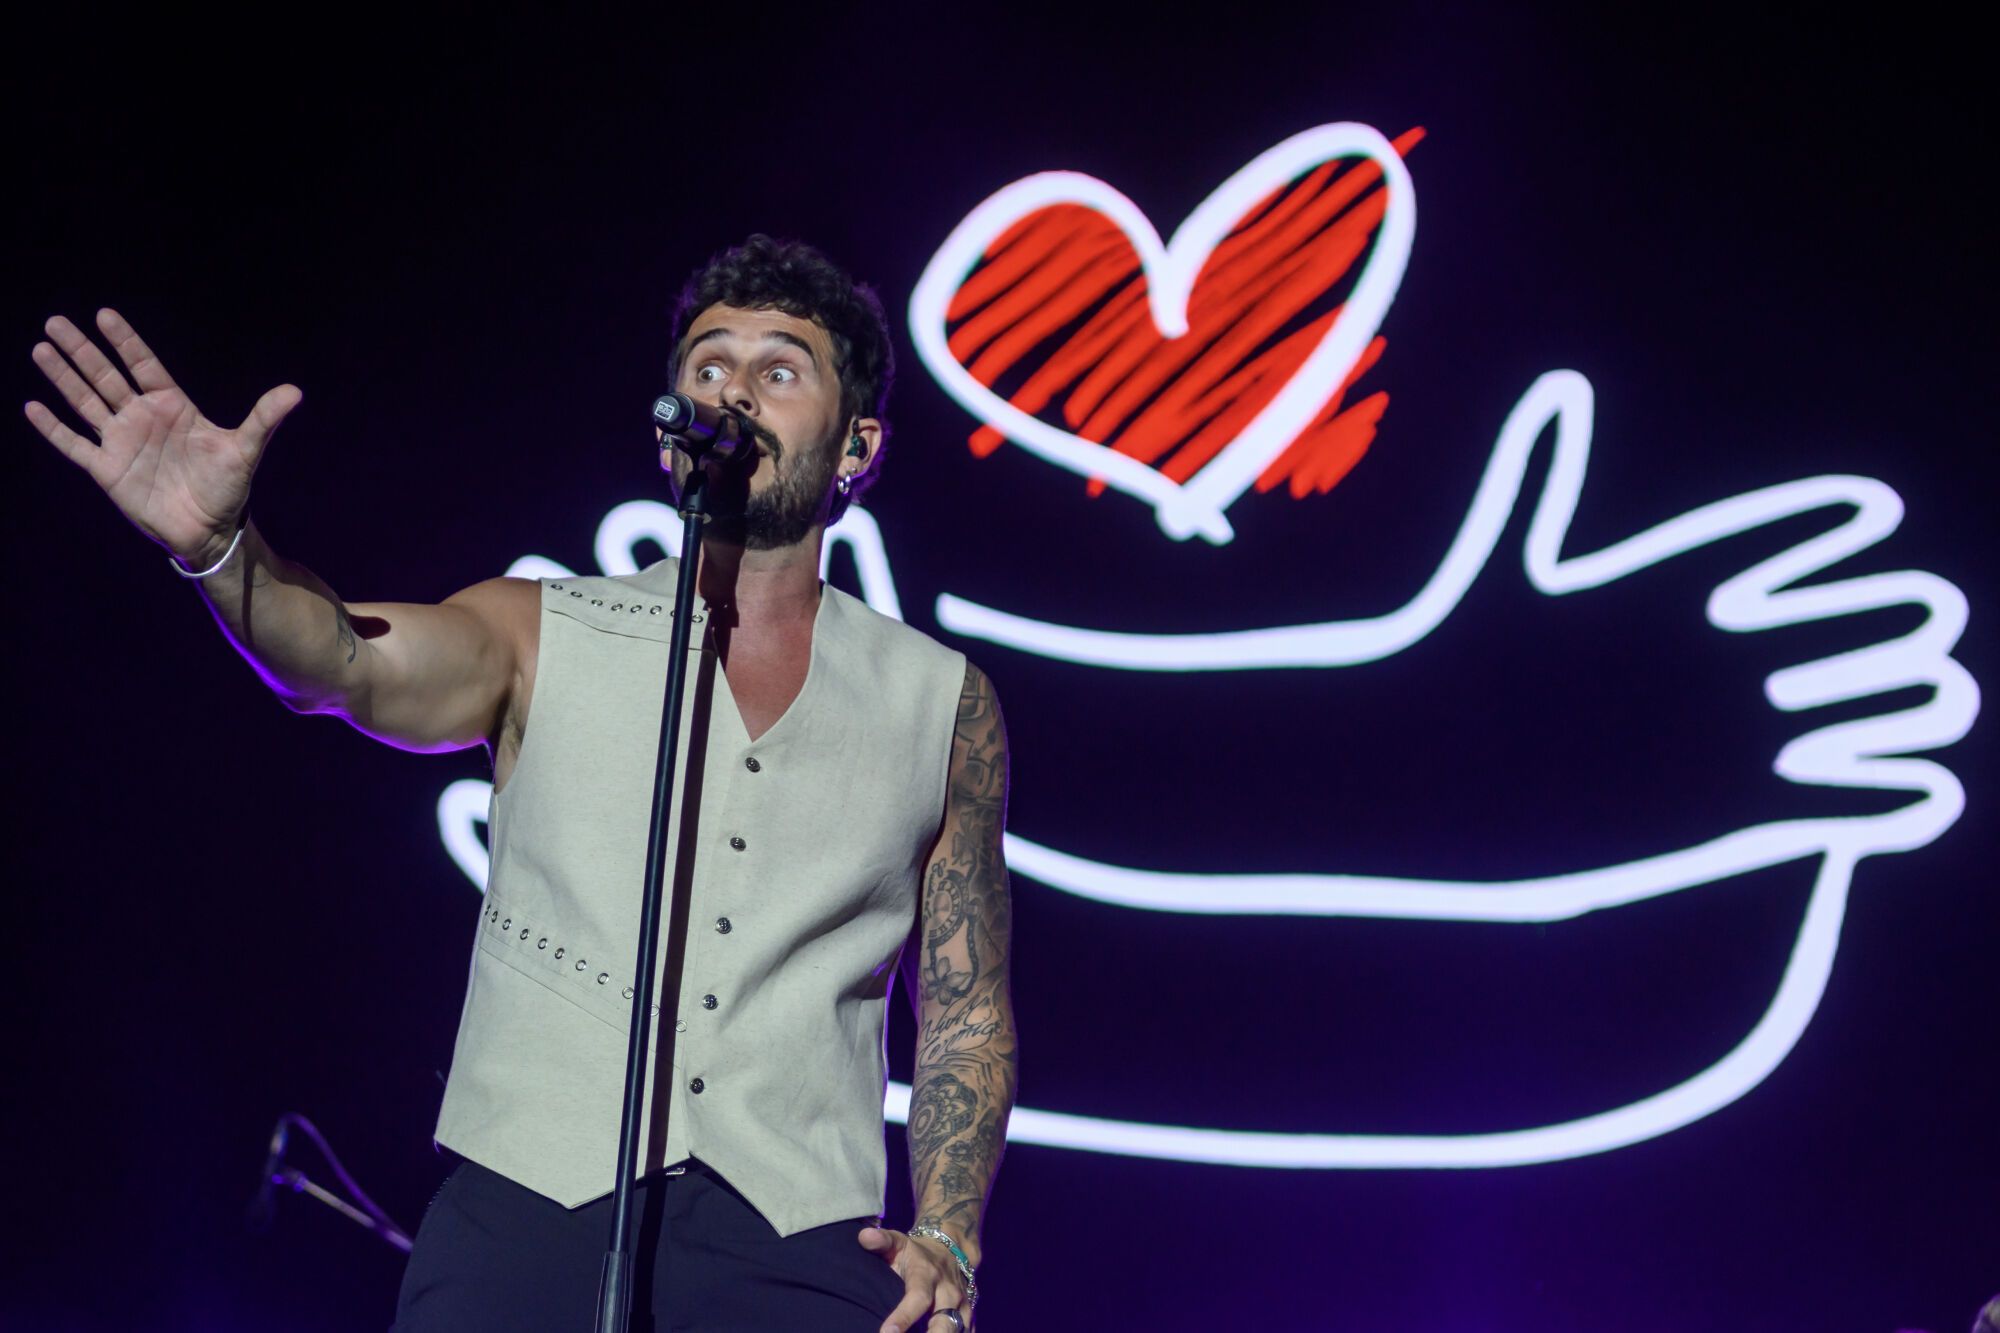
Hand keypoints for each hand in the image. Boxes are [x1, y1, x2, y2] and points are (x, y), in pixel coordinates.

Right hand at [25, 308, 299, 566]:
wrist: (209, 529)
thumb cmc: (228, 487)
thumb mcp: (246, 449)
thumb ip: (263, 418)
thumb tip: (295, 392)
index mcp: (172, 406)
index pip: (144, 365)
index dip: (125, 341)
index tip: (104, 314)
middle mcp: (142, 418)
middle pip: (106, 376)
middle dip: (82, 350)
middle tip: (56, 322)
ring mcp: (121, 442)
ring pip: (85, 402)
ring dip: (63, 377)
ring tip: (41, 349)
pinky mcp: (106, 469)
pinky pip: (73, 444)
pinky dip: (53, 428)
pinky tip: (32, 407)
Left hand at [856, 1225, 971, 1332]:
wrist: (952, 1249)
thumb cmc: (915, 1253)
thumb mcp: (898, 1242)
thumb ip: (881, 1241)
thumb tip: (863, 1237)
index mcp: (927, 1275)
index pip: (917, 1298)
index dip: (903, 1317)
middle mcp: (948, 1293)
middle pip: (945, 1323)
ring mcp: (962, 1307)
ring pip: (959, 1332)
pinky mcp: (969, 1318)